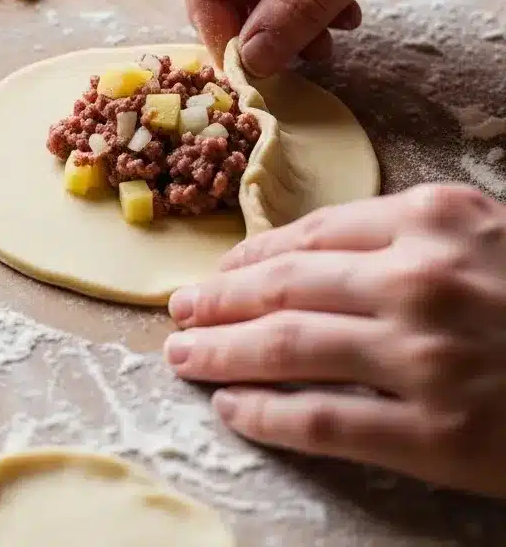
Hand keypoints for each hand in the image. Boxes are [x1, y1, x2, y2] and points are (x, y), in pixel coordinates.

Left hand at [163, 184, 505, 497]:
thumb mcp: (484, 237)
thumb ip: (402, 236)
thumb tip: (305, 255)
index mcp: (432, 219)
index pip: (308, 236)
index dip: (248, 258)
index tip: (216, 273)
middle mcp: (420, 279)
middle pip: (283, 287)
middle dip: (217, 301)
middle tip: (176, 312)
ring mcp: (426, 356)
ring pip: (288, 348)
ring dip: (221, 353)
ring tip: (182, 357)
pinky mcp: (439, 433)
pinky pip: (325, 420)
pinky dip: (267, 414)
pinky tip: (232, 409)